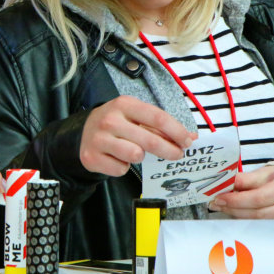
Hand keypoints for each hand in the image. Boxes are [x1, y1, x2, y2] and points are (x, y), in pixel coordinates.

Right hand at [79, 96, 194, 175]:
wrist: (83, 133)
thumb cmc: (116, 124)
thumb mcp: (135, 117)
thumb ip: (161, 126)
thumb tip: (190, 137)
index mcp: (124, 104)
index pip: (158, 118)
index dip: (176, 131)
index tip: (187, 142)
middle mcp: (110, 120)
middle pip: (150, 140)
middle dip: (169, 150)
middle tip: (176, 155)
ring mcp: (99, 139)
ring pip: (135, 155)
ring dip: (140, 157)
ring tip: (135, 151)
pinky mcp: (92, 157)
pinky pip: (121, 169)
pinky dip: (123, 166)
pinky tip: (118, 158)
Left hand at [208, 165, 273, 229]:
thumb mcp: (264, 173)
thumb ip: (244, 179)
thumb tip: (223, 184)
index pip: (259, 197)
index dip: (236, 200)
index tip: (219, 198)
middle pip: (259, 213)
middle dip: (234, 209)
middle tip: (217, 205)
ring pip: (261, 223)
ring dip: (239, 218)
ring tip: (225, 210)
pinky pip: (266, 229)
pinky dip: (249, 224)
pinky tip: (238, 217)